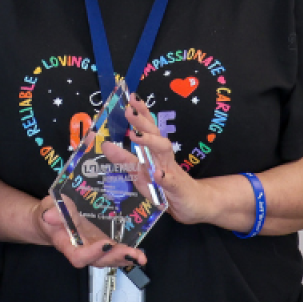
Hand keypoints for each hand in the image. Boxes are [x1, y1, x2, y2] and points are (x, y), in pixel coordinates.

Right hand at [34, 193, 146, 270]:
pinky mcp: (102, 243)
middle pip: (99, 260)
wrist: (53, 217)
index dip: (92, 253)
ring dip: (125, 258)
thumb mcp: (49, 207)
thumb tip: (51, 215)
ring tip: (140, 257)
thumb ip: (52, 211)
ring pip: (110, 259)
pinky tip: (139, 253)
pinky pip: (115, 252)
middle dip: (116, 256)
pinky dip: (128, 254)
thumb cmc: (50, 213)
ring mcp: (94, 248)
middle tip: (131, 253)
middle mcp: (82, 249)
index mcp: (67, 244)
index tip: (105, 243)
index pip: (79, 256)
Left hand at [121, 97, 244, 230]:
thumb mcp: (142, 175)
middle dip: (142, 122)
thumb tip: (106, 145)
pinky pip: (171, 182)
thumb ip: (126, 161)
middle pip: (154, 135)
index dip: (141, 113)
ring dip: (150, 142)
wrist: (196, 203)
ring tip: (136, 136)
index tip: (131, 98)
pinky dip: (165, 178)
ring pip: (163, 152)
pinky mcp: (178, 189)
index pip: (148, 129)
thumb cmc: (165, 189)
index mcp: (155, 154)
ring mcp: (171, 172)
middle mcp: (163, 158)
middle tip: (129, 110)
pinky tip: (158, 174)